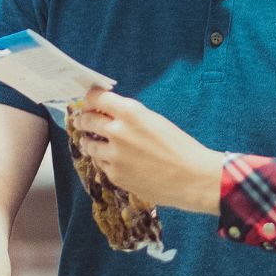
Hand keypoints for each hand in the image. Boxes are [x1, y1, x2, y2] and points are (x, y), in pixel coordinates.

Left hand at [75, 89, 225, 214]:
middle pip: (87, 120)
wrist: (192, 178)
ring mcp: (113, 156)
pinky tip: (116, 162)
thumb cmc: (180, 147)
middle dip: (84, 120)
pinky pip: (101, 164)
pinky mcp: (115, 176)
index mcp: (130, 112)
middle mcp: (117, 132)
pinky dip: (104, 161)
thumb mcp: (155, 121)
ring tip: (91, 143)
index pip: (96, 97)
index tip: (89, 103)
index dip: (90, 99)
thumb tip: (109, 113)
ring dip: (89, 142)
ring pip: (88, 144)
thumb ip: (131, 115)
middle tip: (83, 121)